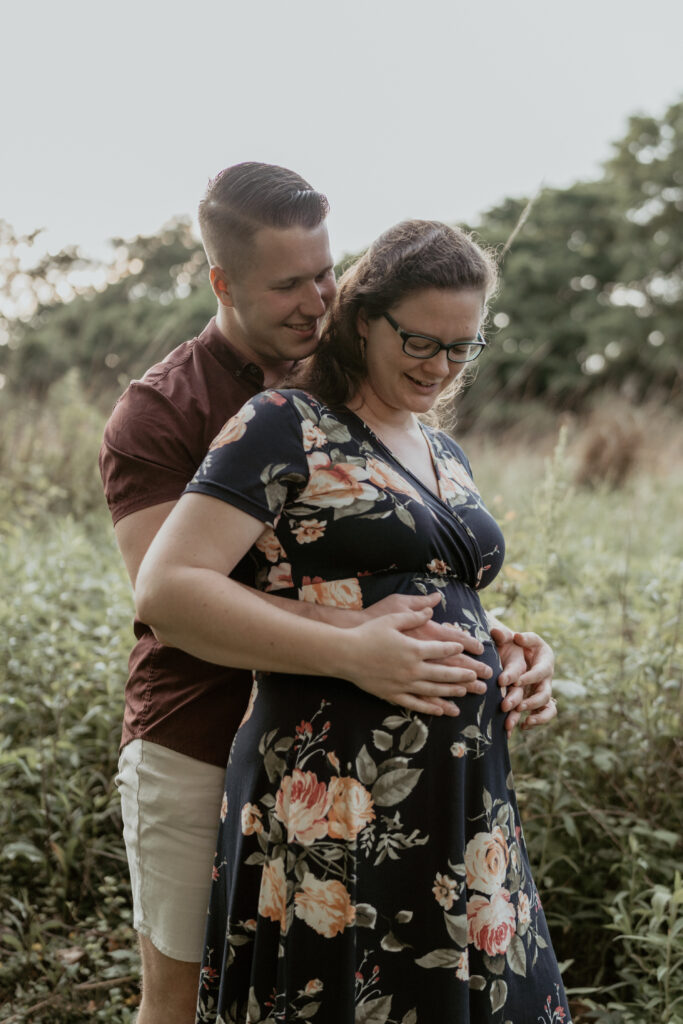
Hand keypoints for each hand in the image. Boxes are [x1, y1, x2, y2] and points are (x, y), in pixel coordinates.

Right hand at [345, 602, 484, 717]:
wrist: (345, 653)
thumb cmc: (367, 632)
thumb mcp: (392, 617)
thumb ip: (414, 614)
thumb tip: (432, 607)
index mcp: (414, 648)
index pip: (442, 649)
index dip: (456, 648)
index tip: (467, 648)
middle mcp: (412, 668)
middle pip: (444, 673)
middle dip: (463, 674)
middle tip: (478, 675)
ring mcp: (403, 684)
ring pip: (434, 690)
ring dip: (452, 691)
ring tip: (466, 692)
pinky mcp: (393, 694)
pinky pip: (416, 703)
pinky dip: (430, 707)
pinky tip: (441, 709)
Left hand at [491, 626, 555, 733]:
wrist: (519, 652)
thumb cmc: (519, 643)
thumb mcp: (519, 637)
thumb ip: (516, 636)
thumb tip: (516, 636)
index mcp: (545, 661)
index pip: (540, 671)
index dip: (530, 678)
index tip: (515, 682)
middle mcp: (547, 679)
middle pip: (545, 694)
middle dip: (531, 702)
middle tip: (517, 707)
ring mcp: (543, 692)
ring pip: (548, 708)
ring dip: (537, 717)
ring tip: (524, 723)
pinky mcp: (538, 702)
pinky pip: (541, 716)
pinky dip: (533, 722)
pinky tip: (520, 728)